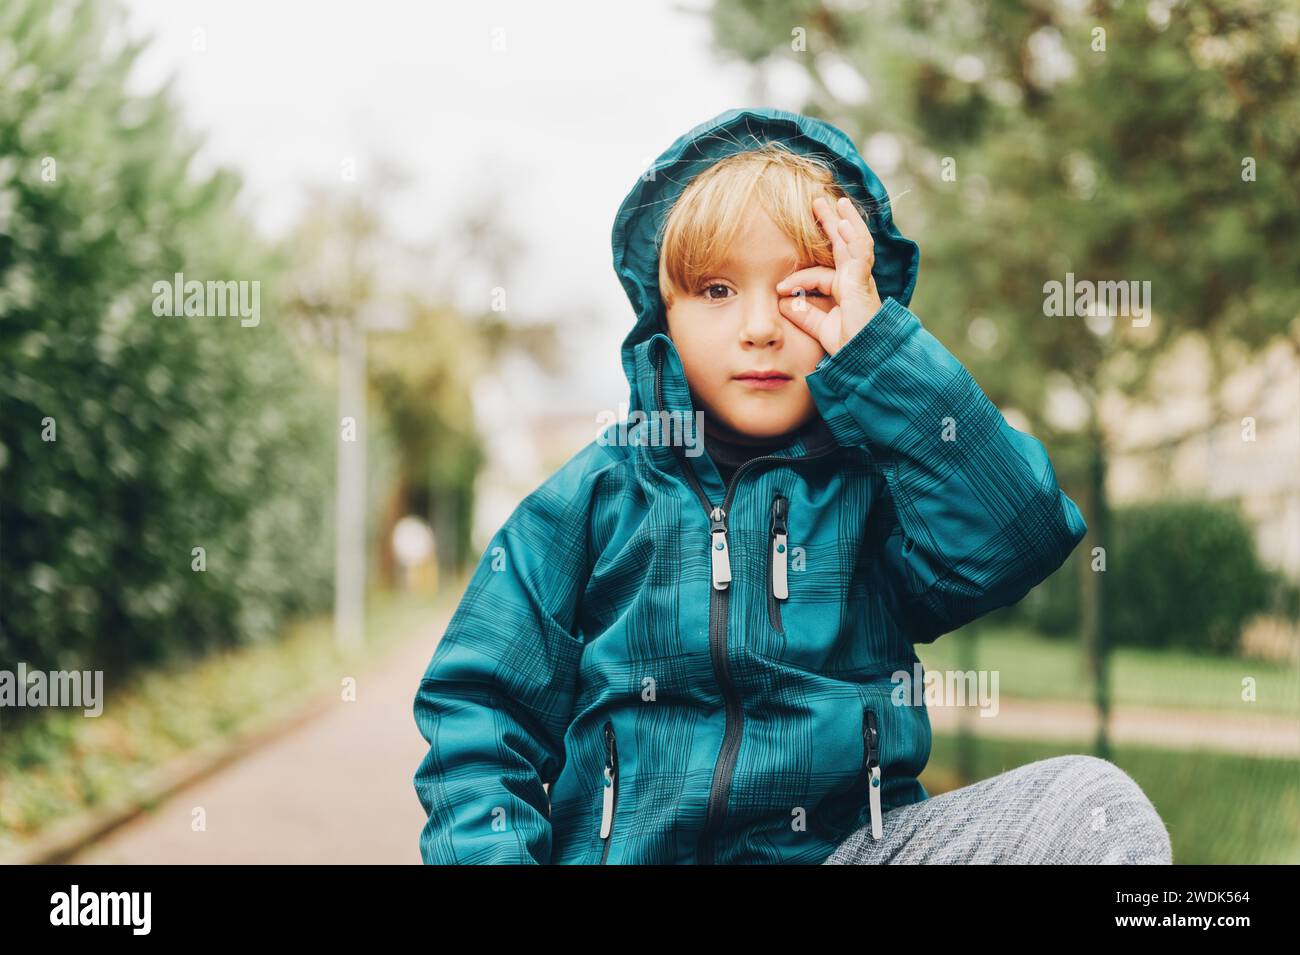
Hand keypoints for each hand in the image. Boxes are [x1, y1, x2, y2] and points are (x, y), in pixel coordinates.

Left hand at [776, 195, 882, 356]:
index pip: (820, 273)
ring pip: (855, 243)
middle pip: (843, 245)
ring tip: (837, 202)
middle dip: (831, 223)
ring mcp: (862, 280)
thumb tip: (784, 301)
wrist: (866, 358)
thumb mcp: (821, 328)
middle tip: (819, 202)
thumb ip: (805, 314)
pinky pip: (859, 254)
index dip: (798, 279)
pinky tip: (844, 222)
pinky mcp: (864, 282)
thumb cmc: (849, 346)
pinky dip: (852, 237)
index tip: (778, 288)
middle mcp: (857, 281)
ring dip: (846, 220)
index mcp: (847, 290)